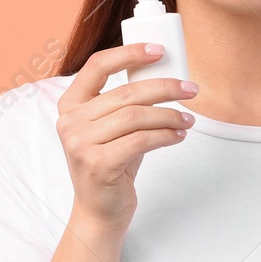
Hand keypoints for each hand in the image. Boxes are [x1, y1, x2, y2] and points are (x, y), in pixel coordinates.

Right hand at [54, 42, 197, 232]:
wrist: (100, 210)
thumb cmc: (111, 164)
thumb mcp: (112, 128)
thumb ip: (126, 103)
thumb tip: (165, 76)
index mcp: (70, 105)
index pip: (97, 66)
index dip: (129, 53)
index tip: (159, 51)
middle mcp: (70, 121)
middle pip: (126, 93)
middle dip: (165, 88)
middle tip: (190, 90)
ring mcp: (80, 143)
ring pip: (136, 116)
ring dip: (169, 115)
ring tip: (187, 120)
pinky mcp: (98, 163)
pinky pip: (141, 140)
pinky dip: (165, 136)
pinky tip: (178, 136)